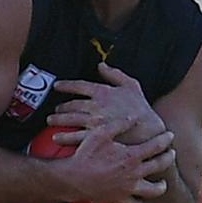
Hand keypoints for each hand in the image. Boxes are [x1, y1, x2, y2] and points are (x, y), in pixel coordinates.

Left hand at [47, 62, 165, 144]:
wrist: (150, 132)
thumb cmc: (141, 108)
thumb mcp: (132, 86)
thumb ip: (115, 74)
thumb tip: (101, 65)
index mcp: (102, 92)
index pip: (78, 85)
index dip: (65, 85)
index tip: (57, 86)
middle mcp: (95, 106)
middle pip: (71, 104)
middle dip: (61, 106)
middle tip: (55, 108)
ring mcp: (94, 122)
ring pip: (70, 119)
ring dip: (58, 119)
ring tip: (51, 121)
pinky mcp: (95, 137)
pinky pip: (75, 136)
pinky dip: (64, 136)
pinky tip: (55, 137)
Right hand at [59, 127, 175, 202]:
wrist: (73, 178)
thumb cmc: (86, 154)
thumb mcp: (100, 133)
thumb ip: (119, 124)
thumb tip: (134, 117)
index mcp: (131, 156)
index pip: (156, 146)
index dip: (165, 139)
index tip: (170, 135)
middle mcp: (134, 173)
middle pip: (160, 166)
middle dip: (168, 158)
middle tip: (171, 153)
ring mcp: (128, 188)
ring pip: (154, 191)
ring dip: (161, 185)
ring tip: (162, 182)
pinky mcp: (120, 199)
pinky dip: (140, 201)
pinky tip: (140, 196)